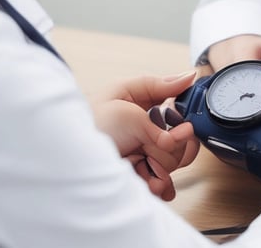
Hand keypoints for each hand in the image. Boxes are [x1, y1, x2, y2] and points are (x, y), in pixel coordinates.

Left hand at [91, 72, 199, 200]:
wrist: (70, 157)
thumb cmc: (90, 121)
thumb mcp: (125, 98)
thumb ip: (162, 92)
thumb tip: (190, 75)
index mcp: (148, 102)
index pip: (183, 111)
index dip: (186, 122)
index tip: (182, 130)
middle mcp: (150, 127)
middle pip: (183, 140)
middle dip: (172, 147)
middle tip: (153, 147)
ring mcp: (145, 151)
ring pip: (174, 162)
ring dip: (162, 166)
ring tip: (144, 164)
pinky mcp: (141, 172)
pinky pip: (164, 182)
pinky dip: (160, 184)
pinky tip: (152, 182)